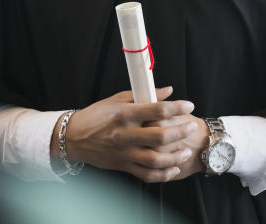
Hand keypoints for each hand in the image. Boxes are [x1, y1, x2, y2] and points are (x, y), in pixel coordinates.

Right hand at [55, 87, 201, 182]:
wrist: (74, 137)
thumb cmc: (96, 115)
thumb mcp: (118, 99)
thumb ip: (145, 95)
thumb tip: (168, 90)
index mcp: (125, 114)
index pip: (156, 110)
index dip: (176, 107)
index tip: (188, 105)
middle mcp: (125, 135)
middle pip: (159, 136)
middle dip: (181, 131)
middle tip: (191, 126)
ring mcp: (124, 153)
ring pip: (155, 159)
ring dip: (175, 156)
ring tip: (186, 150)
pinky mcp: (123, 166)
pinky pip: (146, 174)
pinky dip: (163, 174)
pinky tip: (173, 168)